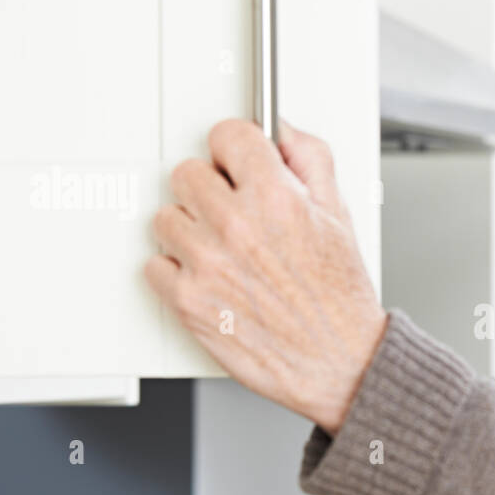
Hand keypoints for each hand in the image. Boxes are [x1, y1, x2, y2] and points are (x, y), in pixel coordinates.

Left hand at [144, 117, 386, 435]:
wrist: (339, 363)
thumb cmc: (340, 299)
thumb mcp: (340, 216)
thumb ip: (310, 160)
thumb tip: (282, 131)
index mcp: (276, 199)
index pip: (227, 136)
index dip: (236, 148)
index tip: (238, 161)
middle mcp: (237, 228)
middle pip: (186, 172)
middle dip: (209, 187)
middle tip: (230, 209)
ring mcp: (207, 265)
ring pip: (166, 217)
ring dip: (190, 229)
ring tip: (222, 249)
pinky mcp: (188, 302)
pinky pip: (154, 265)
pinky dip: (175, 271)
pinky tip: (208, 276)